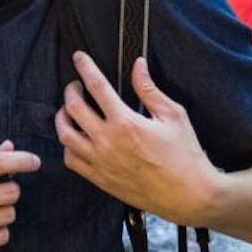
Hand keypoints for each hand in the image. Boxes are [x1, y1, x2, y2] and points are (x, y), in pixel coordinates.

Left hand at [55, 53, 224, 225]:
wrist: (189, 195)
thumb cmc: (185, 154)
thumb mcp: (173, 115)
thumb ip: (149, 89)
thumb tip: (138, 64)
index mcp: (125, 122)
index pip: (96, 86)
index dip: (85, 67)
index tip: (78, 57)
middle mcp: (107, 142)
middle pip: (73, 108)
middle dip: (71, 90)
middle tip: (76, 85)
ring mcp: (100, 162)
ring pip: (65, 135)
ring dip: (62, 117)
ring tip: (69, 110)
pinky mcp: (100, 179)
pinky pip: (71, 160)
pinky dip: (68, 146)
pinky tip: (77, 138)